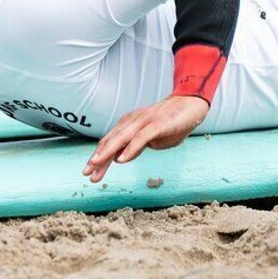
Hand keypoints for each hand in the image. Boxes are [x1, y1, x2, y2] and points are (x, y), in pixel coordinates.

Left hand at [82, 96, 209, 182]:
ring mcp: (144, 122)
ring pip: (121, 139)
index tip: (88, 172)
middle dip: (97, 158)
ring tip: (96, 165)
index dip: (98, 157)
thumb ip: (134, 148)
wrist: (190, 106)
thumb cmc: (170, 124)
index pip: (108, 142)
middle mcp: (132, 121)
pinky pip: (140, 138)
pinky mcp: (157, 125)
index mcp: (128, 124)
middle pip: (110, 141)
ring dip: (107, 153)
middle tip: (86, 172)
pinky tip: (121, 160)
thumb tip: (119, 158)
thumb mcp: (150, 140)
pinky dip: (129, 149)